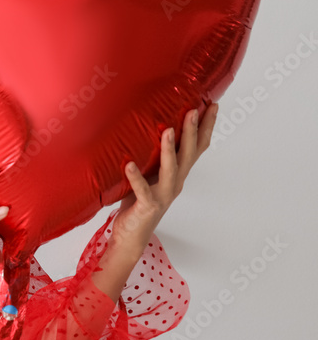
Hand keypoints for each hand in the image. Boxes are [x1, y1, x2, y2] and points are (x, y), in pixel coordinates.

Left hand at [109, 103, 219, 261]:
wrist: (132, 235)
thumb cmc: (138, 202)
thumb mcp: (149, 174)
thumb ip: (153, 156)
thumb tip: (151, 127)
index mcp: (177, 174)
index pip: (197, 148)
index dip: (206, 127)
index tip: (212, 105)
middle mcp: (175, 183)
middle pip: (189, 154)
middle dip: (192, 132)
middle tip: (194, 110)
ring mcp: (162, 195)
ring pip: (171, 170)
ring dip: (169, 150)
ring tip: (167, 130)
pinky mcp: (147, 206)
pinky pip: (142, 189)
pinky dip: (135, 177)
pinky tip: (128, 164)